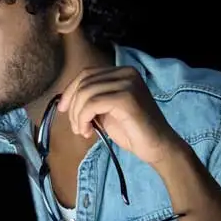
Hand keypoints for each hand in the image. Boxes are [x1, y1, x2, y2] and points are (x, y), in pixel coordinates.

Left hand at [57, 66, 182, 165]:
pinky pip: (92, 104)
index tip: (62, 109)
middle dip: (72, 106)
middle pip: (84, 82)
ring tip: (83, 130)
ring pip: (86, 93)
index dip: (70, 91)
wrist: (157, 147)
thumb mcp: (106, 110)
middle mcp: (126, 73)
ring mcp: (128, 84)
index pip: (86, 74)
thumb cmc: (132, 131)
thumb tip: (65, 99)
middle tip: (77, 127)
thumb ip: (91, 99)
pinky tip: (88, 131)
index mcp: (122, 72)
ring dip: (77, 115)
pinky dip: (83, 119)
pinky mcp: (126, 98)